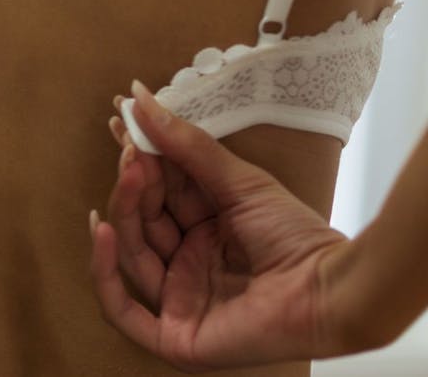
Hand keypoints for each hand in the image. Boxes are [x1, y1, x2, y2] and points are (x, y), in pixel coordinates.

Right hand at [89, 80, 350, 370]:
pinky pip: (122, 311)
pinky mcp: (174, 336)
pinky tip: (106, 230)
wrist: (329, 289)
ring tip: (130, 170)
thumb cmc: (296, 237)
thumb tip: (142, 98)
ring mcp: (178, 301)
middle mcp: (187, 266)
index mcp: (204, 234)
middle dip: (133, 182)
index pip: (158, 195)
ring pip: (131, 255)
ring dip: (124, 210)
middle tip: (130, 147)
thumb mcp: (239, 182)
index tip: (120, 120)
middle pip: (142, 222)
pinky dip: (104, 271)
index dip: (137, 160)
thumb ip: (187, 146)